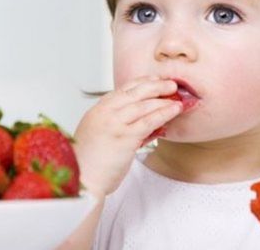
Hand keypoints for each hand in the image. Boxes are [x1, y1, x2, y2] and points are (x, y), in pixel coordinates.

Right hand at [73, 75, 181, 197]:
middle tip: (170, 84)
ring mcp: (115, 123)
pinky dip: (164, 113)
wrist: (82, 179)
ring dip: (163, 99)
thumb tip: (144, 123)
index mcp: (98, 111)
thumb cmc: (90, 162)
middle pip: (135, 92)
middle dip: (155, 86)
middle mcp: (105, 113)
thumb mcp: (99, 135)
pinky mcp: (125, 137)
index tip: (154, 80)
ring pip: (144, 105)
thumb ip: (118, 125)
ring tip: (177, 98)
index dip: (141, 83)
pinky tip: (174, 110)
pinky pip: (149, 121)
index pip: (123, 90)